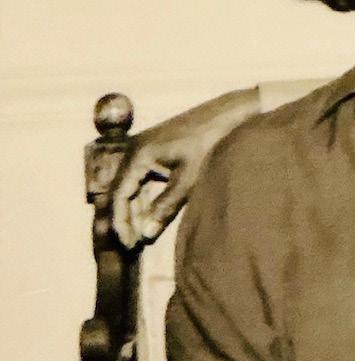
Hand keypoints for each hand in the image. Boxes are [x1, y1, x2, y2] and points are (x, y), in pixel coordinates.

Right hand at [110, 88, 258, 246]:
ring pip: (130, 187)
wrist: (229, 115)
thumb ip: (165, 207)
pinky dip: (144, 198)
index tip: (128, 244)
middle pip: (120, 192)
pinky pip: (141, 180)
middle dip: (125, 219)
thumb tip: (145, 235)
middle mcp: (134, 150)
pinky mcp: (154, 152)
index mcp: (138, 155)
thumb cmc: (211, 144)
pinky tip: (150, 216)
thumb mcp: (189, 179)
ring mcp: (143, 150)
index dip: (121, 222)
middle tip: (132, 245)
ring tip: (141, 235)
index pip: (118, 195)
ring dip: (134, 211)